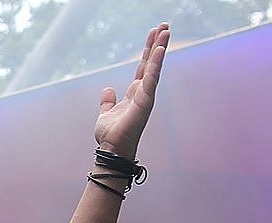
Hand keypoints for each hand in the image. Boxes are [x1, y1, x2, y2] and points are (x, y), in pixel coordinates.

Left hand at [94, 23, 169, 158]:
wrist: (111, 149)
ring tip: (166, 30)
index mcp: (135, 93)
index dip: (149, 50)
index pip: (144, 67)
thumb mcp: (105, 113)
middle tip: (165, 25)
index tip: (154, 34)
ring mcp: (146, 96)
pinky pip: (151, 78)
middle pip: (152, 62)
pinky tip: (159, 49)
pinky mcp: (145, 101)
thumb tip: (107, 89)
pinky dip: (155, 64)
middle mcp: (143, 92)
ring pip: (155, 67)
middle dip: (158, 44)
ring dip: (160, 48)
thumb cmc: (111, 135)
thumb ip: (107, 101)